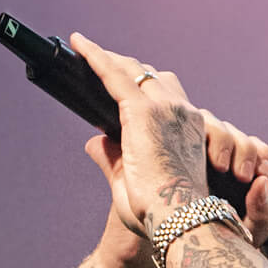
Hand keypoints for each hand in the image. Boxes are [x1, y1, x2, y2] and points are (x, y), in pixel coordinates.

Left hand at [72, 33, 267, 260]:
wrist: (183, 222)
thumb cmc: (167, 215)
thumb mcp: (139, 184)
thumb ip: (115, 159)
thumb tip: (91, 142)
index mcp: (188, 129)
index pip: (165, 95)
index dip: (143, 84)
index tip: (123, 77)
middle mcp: (181, 112)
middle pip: (151, 76)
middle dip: (127, 67)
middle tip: (99, 62)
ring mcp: (164, 108)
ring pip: (133, 70)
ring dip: (111, 60)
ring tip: (86, 51)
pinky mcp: (142, 111)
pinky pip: (113, 75)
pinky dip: (95, 57)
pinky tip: (79, 45)